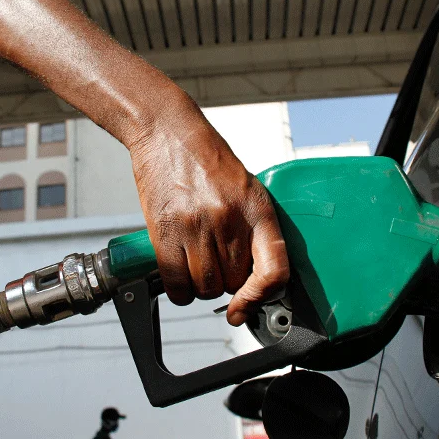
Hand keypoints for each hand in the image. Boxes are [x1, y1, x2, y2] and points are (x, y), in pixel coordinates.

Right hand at [129, 94, 289, 325]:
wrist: (168, 132)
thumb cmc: (208, 160)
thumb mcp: (246, 188)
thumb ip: (253, 229)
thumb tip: (254, 277)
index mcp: (257, 209)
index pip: (274, 269)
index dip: (264, 296)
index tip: (249, 305)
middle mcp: (229, 220)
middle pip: (234, 283)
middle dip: (227, 281)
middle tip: (216, 260)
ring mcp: (196, 227)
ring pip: (206, 288)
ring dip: (202, 285)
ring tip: (197, 259)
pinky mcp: (165, 232)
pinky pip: (176, 285)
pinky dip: (179, 288)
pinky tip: (179, 269)